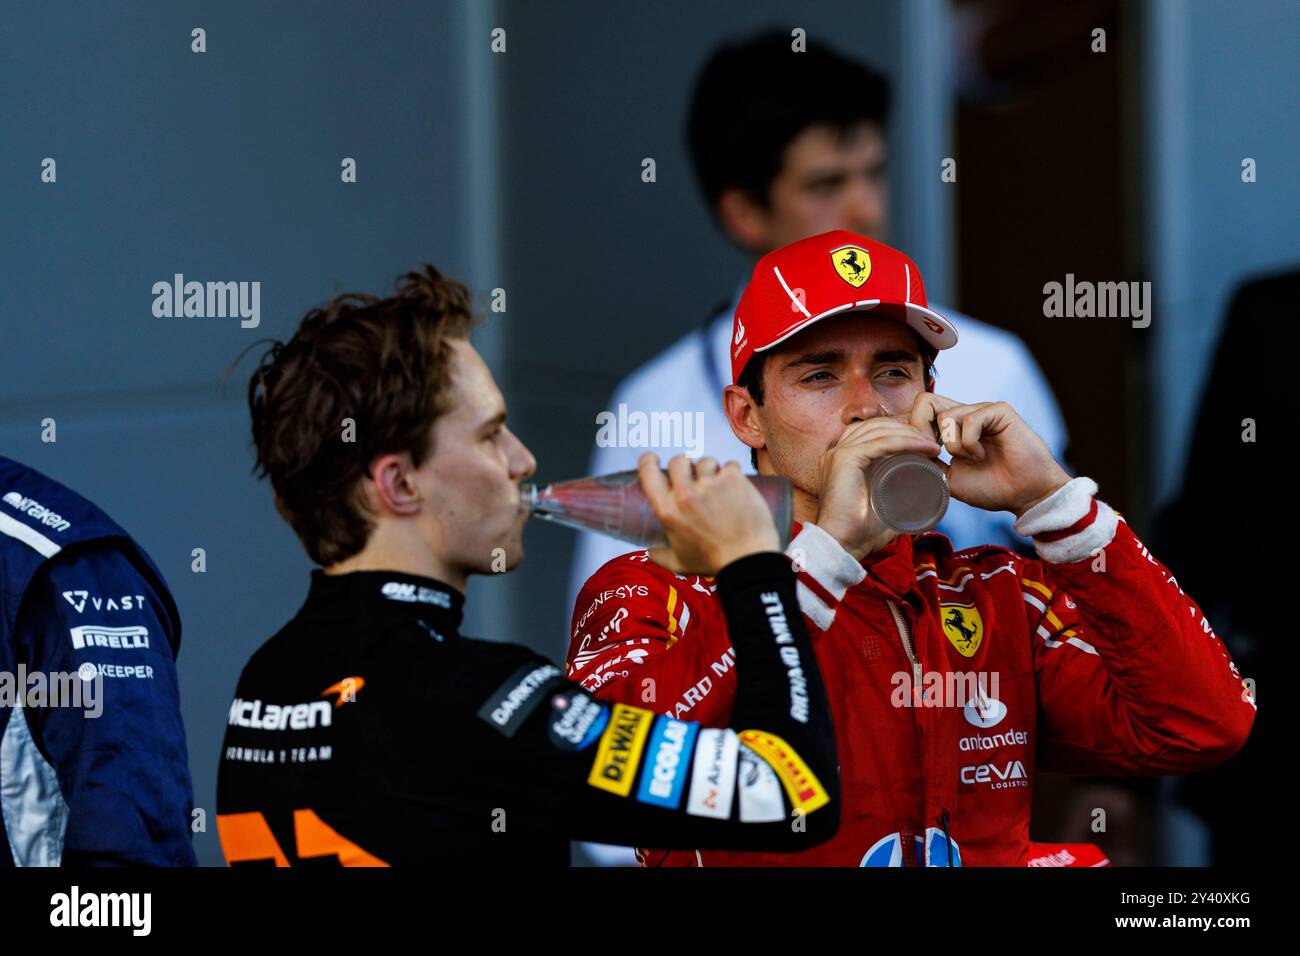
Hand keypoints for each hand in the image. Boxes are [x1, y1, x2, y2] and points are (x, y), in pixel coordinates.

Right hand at [638, 453, 779, 575]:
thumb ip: (661, 556)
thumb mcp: (680, 563)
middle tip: (694, 478)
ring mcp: (710, 483)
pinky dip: (733, 475)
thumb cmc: (715, 562)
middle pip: (678, 460)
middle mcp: (685, 493)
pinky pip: (730, 465)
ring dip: (711, 471)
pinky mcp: (733, 478)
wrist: (748, 559)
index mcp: (668, 510)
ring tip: (719, 488)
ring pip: (706, 461)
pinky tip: (736, 489)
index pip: (648, 471)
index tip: (653, 460)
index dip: (648, 461)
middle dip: (685, 467)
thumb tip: (652, 552)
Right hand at [814, 417, 941, 559]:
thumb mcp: (877, 506)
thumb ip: (893, 500)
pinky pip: (882, 442)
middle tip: (931, 441)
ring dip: (911, 434)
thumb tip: (920, 502)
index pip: (871, 431)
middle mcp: (836, 451)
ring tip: (932, 444)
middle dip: (906, 429)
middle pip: (876, 425)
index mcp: (840, 459)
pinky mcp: (847, 459)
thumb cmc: (859, 531)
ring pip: (881, 431)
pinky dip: (907, 442)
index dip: (898, 431)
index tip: (923, 442)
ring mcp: (839, 453)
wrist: (842, 544)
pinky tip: (926, 447)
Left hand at [907, 393, 1069, 515]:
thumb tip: (902, 455)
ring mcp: (982, 410)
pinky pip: (971, 419)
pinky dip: (970, 443)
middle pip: (925, 400)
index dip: (910, 432)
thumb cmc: (991, 488)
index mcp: (951, 427)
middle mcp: (965, 413)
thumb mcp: (948, 477)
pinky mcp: (999, 411)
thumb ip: (927, 463)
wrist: (1024, 496)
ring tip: (972, 459)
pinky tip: (982, 455)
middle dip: (920, 429)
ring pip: (946, 416)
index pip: (918, 412)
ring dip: (952, 445)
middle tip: (933, 454)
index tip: (917, 456)